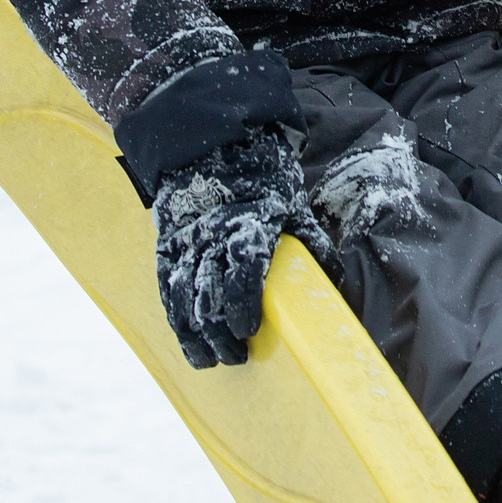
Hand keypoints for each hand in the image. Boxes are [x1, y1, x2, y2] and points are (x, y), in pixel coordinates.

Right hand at [152, 129, 333, 368]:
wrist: (211, 143)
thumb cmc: (261, 177)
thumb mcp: (293, 204)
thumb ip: (312, 242)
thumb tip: (334, 279)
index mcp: (248, 224)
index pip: (243, 271)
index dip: (244, 306)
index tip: (250, 331)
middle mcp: (211, 236)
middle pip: (211, 295)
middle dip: (222, 334)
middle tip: (238, 355)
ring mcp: (185, 242)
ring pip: (184, 298)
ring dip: (196, 335)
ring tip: (212, 359)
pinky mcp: (167, 246)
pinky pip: (167, 288)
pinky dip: (175, 318)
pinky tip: (188, 339)